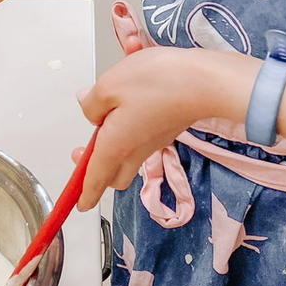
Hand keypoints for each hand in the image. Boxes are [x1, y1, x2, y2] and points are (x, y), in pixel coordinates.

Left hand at [75, 46, 251, 210]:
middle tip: (83, 154)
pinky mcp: (167, 127)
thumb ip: (91, 102)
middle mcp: (137, 149)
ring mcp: (155, 140)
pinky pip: (143, 136)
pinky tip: (128, 99)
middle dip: (98, 170)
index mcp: (116, 146)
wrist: (205, 82)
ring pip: (129, 155)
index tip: (79, 202)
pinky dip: (131, 124)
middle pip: (116, 174)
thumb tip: (90, 109)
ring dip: (113, 142)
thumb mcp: (109, 85)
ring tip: (104, 116)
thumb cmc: (158, 83)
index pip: (95, 177)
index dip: (85, 192)